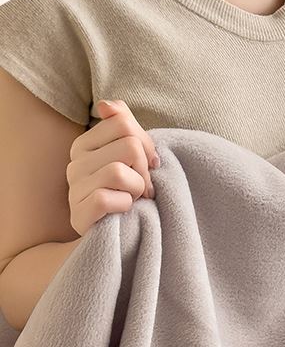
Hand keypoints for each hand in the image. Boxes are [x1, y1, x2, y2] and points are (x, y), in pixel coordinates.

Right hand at [66, 99, 158, 235]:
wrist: (114, 240)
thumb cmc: (126, 196)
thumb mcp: (129, 159)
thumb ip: (124, 127)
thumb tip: (108, 106)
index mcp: (85, 144)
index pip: (124, 123)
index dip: (146, 145)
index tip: (148, 166)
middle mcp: (75, 162)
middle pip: (129, 146)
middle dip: (145, 170)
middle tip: (144, 188)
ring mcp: (74, 188)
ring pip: (121, 172)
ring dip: (138, 189)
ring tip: (134, 199)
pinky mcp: (78, 213)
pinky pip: (110, 199)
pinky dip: (126, 206)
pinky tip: (124, 211)